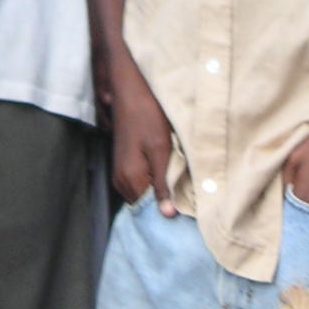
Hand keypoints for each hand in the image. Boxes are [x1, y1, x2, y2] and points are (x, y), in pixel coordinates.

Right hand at [109, 62, 175, 215]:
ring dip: (159, 194)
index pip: (148, 211)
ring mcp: (120, 173)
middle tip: (188, 203)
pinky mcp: (124, 166)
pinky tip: (167, 178)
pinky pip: (139, 184)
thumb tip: (168, 215)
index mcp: (130, 179)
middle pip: (144, 204)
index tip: (186, 213)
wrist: (129, 92)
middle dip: (163, 205)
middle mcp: (121, 181)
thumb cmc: (146, 117)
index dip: (166, 214)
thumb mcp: (160, 151)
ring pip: (142, 194)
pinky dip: (153, 185)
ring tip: (179, 192)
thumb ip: (163, 185)